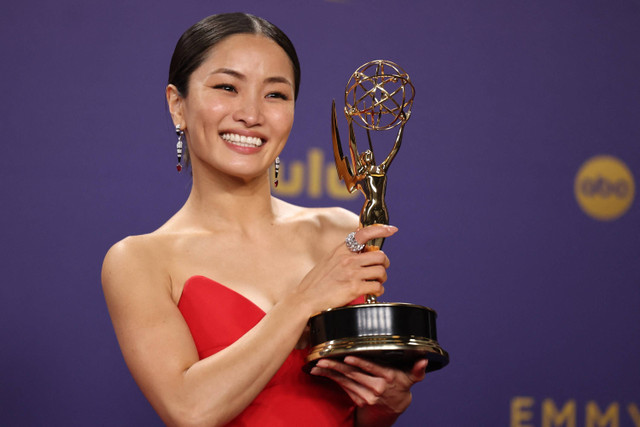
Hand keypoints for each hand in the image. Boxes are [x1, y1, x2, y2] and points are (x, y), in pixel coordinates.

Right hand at [295, 225, 397, 313]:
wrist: (305, 299)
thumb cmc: (316, 283)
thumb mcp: (328, 261)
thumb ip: (344, 256)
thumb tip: (361, 255)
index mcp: (341, 251)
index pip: (363, 234)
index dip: (380, 230)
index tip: (391, 230)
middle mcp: (347, 259)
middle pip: (379, 256)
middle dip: (384, 264)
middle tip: (380, 270)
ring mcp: (351, 273)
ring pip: (381, 271)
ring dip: (382, 278)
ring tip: (376, 282)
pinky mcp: (354, 288)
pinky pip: (377, 286)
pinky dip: (379, 290)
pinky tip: (373, 292)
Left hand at [310, 357, 426, 423]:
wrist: (392, 410)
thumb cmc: (400, 388)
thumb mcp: (410, 379)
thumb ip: (417, 370)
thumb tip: (424, 360)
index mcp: (388, 378)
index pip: (372, 368)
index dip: (360, 363)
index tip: (349, 357)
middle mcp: (376, 388)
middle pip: (354, 374)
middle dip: (337, 366)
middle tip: (324, 358)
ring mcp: (365, 395)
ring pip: (346, 381)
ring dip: (330, 372)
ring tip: (319, 364)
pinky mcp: (357, 399)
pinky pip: (343, 387)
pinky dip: (332, 378)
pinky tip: (322, 372)